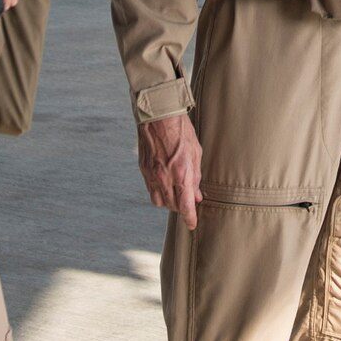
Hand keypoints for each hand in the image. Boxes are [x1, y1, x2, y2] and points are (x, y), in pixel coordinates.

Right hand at [138, 113, 202, 227]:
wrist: (158, 115)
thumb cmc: (181, 131)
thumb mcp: (195, 153)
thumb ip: (196, 177)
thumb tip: (197, 196)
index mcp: (181, 174)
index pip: (185, 206)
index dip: (189, 218)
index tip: (192, 225)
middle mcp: (164, 178)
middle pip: (172, 206)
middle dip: (181, 207)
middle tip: (188, 200)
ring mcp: (151, 175)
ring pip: (159, 201)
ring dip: (169, 201)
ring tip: (176, 192)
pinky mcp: (143, 169)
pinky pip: (150, 189)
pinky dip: (159, 191)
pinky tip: (165, 183)